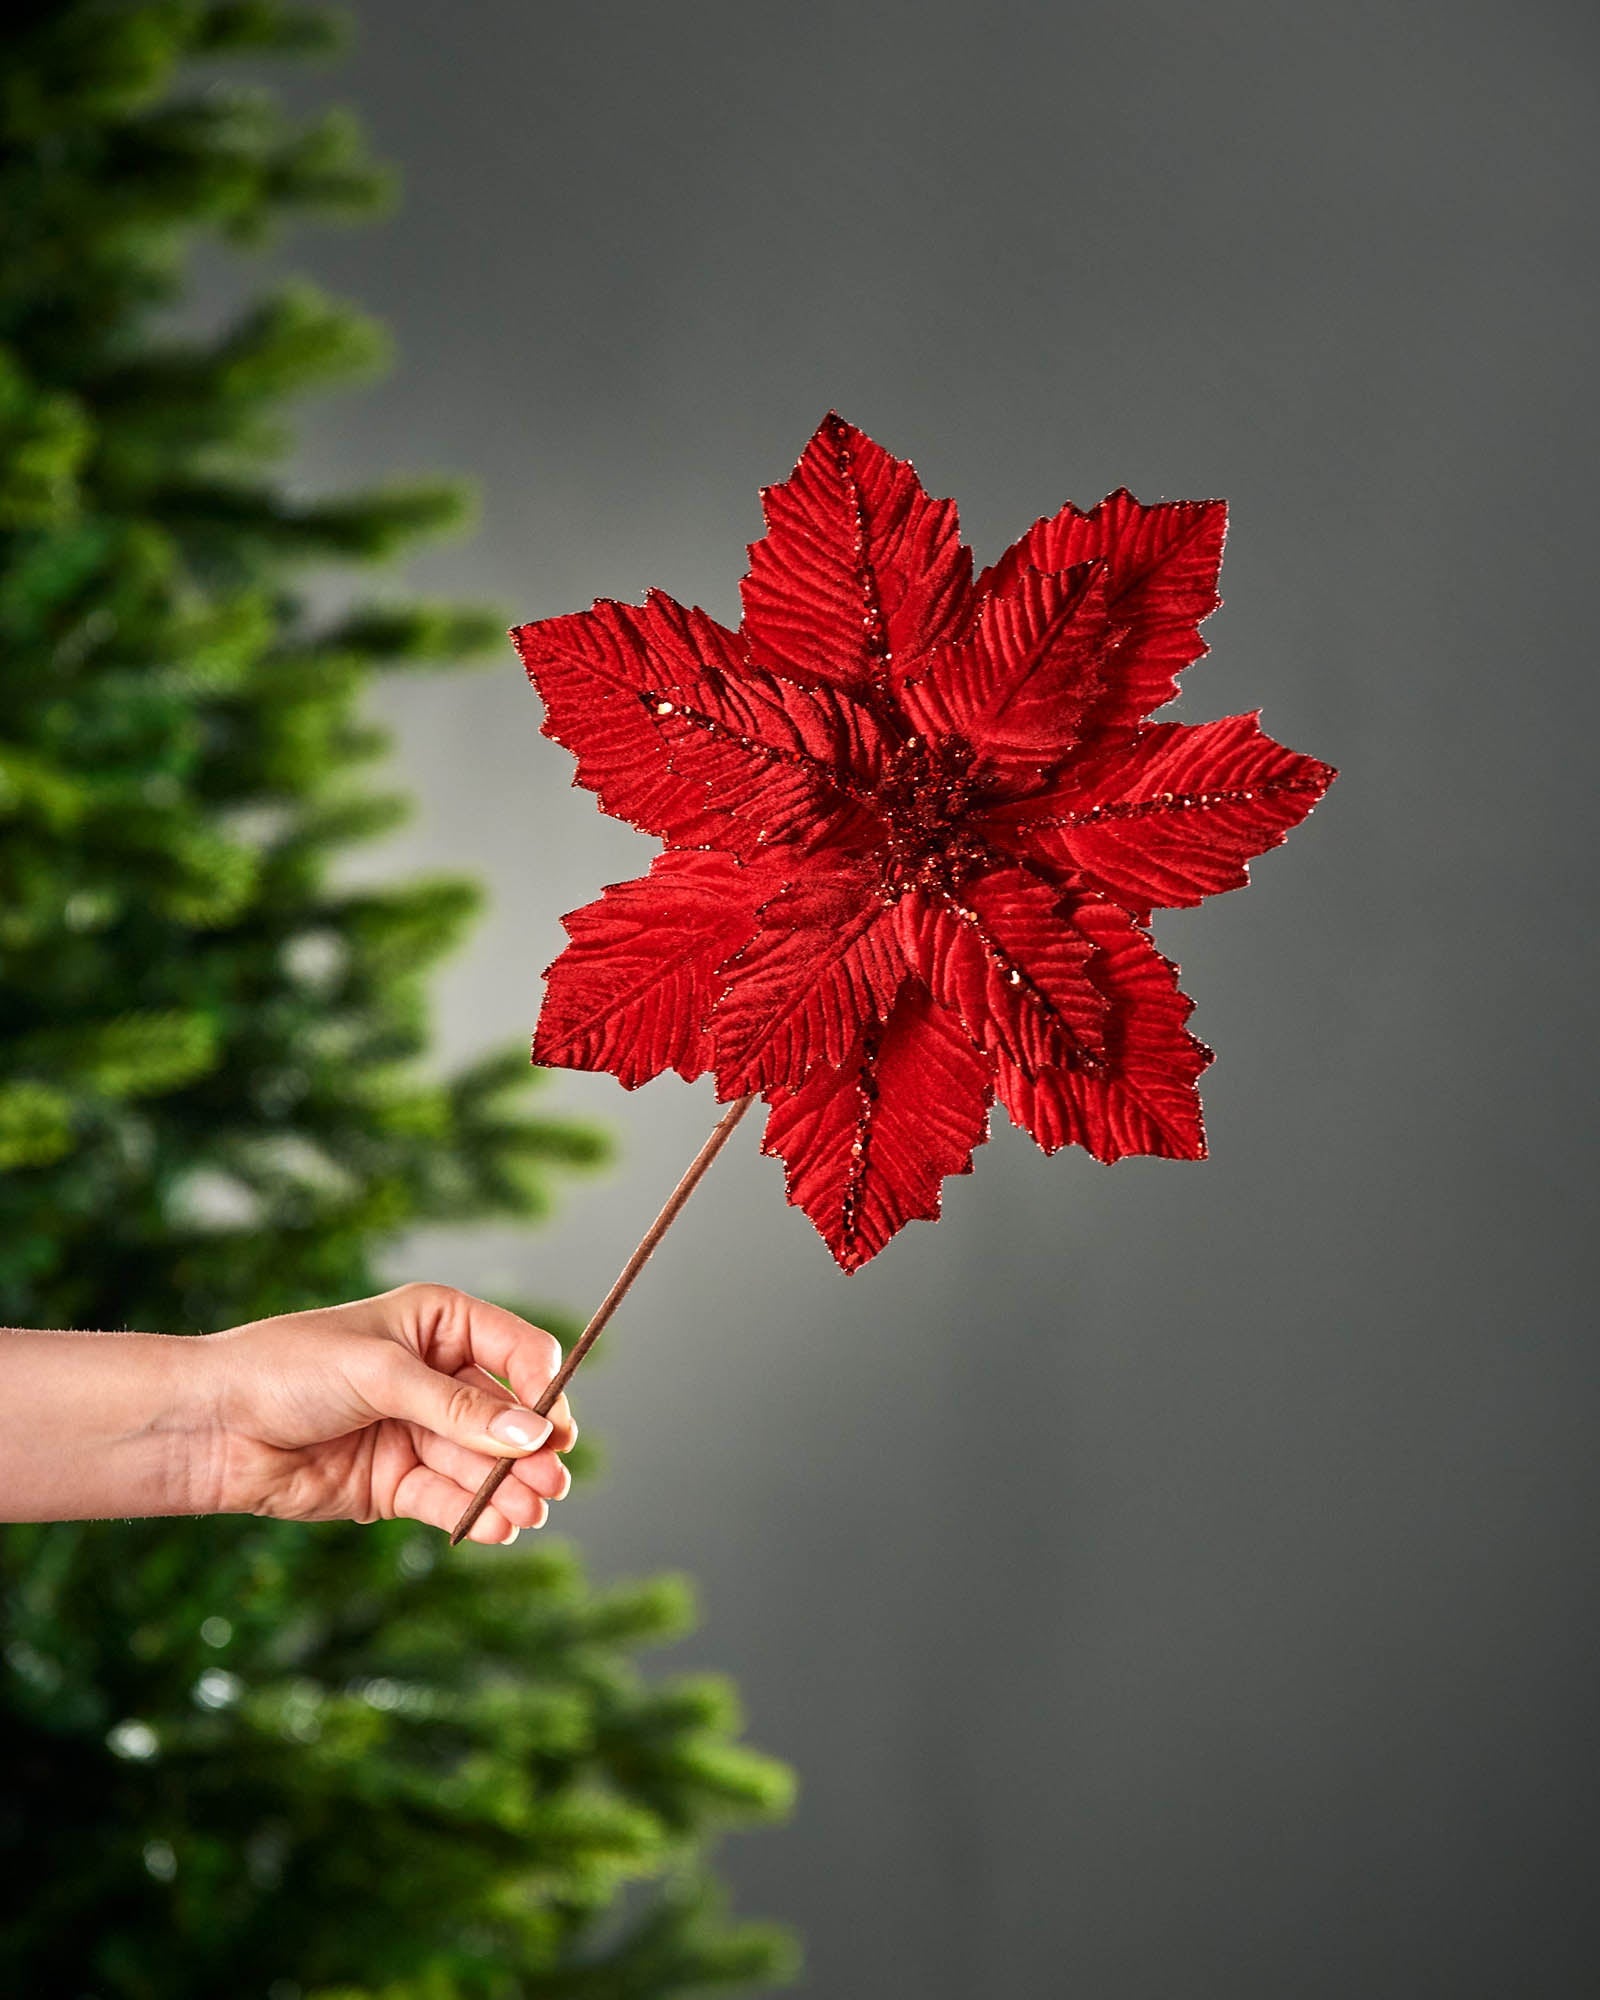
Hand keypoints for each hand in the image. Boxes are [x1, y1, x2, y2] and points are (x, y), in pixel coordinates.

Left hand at [199, 1283, 575, 1544]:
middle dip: (530, 1451)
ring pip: (483, 1464)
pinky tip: (499, 1526)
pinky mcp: (396, 1483)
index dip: (543, 1388)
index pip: (519, 1352)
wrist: (211, 1427)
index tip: (553, 1427)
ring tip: (530, 1511)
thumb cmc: (287, 1370)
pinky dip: (476, 1514)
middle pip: (508, 1417)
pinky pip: (449, 1499)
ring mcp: (418, 1432)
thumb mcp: (379, 1374)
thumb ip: (456, 1408)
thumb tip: (531, 1434)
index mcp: (440, 1324)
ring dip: (510, 1488)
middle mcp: (437, 1377)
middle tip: (551, 1483)